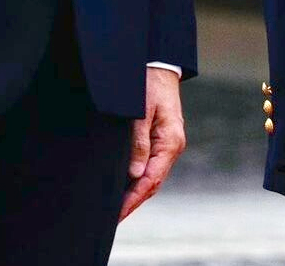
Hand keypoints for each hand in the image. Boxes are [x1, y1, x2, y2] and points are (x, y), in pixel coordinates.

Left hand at [121, 67, 186, 218]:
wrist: (159, 64)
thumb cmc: (149, 84)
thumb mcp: (141, 111)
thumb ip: (139, 143)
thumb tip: (136, 175)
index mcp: (170, 142)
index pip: (151, 180)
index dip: (133, 199)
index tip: (117, 214)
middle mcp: (171, 146)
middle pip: (152, 183)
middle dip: (133, 202)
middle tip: (112, 219)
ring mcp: (167, 143)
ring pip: (151, 176)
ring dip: (135, 193)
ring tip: (116, 209)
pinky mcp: (160, 139)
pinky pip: (150, 165)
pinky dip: (138, 180)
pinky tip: (125, 186)